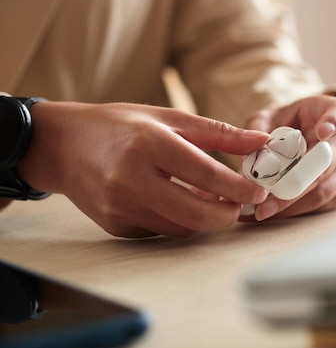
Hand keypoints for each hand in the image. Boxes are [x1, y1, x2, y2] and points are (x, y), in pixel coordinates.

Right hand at [17, 102, 268, 237]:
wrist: (62, 145)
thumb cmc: (119, 125)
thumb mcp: (169, 117)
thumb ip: (218, 132)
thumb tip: (261, 142)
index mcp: (149, 144)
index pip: (206, 174)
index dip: (239, 187)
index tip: (259, 192)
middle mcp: (131, 179)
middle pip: (196, 214)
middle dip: (227, 214)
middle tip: (240, 203)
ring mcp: (119, 207)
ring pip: (181, 227)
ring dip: (204, 217)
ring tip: (209, 195)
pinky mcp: (114, 225)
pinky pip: (160, 231)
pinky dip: (179, 219)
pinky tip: (179, 200)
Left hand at [242, 95, 335, 220]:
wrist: (297, 139)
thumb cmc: (284, 124)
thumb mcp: (267, 118)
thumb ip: (256, 130)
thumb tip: (250, 159)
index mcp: (332, 112)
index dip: (333, 123)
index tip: (323, 132)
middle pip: (324, 165)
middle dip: (293, 183)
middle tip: (267, 196)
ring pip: (320, 191)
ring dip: (289, 203)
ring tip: (261, 209)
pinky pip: (318, 206)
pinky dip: (293, 211)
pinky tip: (270, 211)